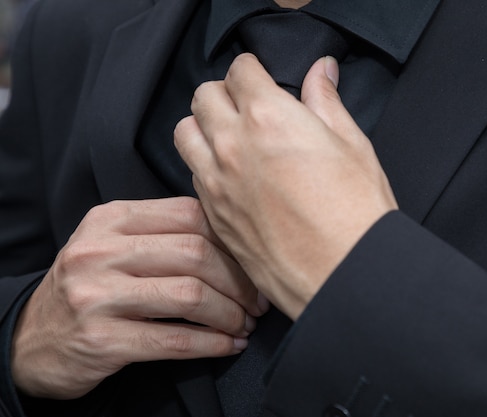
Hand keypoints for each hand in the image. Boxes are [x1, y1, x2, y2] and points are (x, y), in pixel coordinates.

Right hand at [11, 197, 268, 399]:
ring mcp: (97, 296)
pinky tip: (228, 346)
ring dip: (230, 314)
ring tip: (244, 325)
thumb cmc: (89, 287)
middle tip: (256, 302)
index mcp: (111, 219)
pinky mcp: (101, 340)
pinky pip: (175, 339)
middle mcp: (101, 251)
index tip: (251, 264)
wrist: (30, 339)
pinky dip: (212, 344)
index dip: (231, 242)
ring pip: (190, 295)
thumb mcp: (113, 244)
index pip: (191, 215)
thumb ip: (161, 232)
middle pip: (196, 254)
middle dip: (239, 281)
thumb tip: (232, 239)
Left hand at [175, 54, 397, 319]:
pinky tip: (230, 175)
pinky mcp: (214, 216)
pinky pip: (192, 174)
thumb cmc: (356, 214)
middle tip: (247, 105)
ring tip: (230, 137)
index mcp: (269, 117)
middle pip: (204, 96)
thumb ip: (327, 101)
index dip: (253, 70)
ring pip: (186, 133)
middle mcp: (233, 145)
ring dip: (204, 126)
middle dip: (225, 92)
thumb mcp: (352, 145)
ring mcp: (218, 183)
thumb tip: (321, 71)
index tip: (261, 77)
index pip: (240, 70)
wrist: (344, 275)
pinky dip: (204, 164)